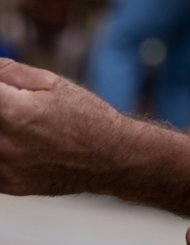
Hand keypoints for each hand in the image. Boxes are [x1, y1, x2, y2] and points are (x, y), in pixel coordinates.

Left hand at [0, 58, 124, 195]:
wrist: (110, 157)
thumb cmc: (87, 116)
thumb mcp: (55, 84)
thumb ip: (13, 73)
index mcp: (14, 112)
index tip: (6, 88)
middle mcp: (3, 143)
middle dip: (2, 106)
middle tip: (15, 103)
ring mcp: (3, 168)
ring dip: (2, 127)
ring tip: (23, 121)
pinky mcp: (7, 185)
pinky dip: (2, 149)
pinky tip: (19, 143)